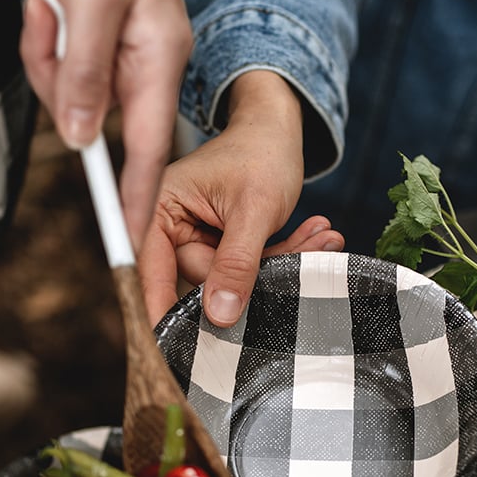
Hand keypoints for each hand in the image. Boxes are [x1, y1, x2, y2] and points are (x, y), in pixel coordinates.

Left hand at [21, 0, 192, 248]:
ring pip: (76, 93)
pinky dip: (46, 42)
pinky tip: (45, 3)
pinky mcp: (100, 35)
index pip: (150, 149)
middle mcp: (147, 61)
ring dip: (46, 59)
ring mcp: (123, 49)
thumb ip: (86, 75)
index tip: (128, 242)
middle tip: (44, 32)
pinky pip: (67, 64)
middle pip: (99, 120)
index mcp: (160, 58)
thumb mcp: (87, 1)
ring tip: (44, 5)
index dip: (136, 197)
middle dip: (59, 89)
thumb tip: (84, 137)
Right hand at [139, 71, 343, 326]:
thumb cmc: (262, 152)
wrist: (279, 127)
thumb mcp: (255, 209)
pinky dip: (282, 255)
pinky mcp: (220, 244)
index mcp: (160, 207)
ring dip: (280, 262)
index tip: (170, 349)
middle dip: (256, 272)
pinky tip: (316, 235)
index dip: (159, 308)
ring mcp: (196, 236)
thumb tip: (219, 316)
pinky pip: (247, 267)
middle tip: (311, 254)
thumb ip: (237, 263)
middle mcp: (170, 225)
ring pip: (232, 277)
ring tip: (324, 236)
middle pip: (202, 278)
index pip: (152, 269)